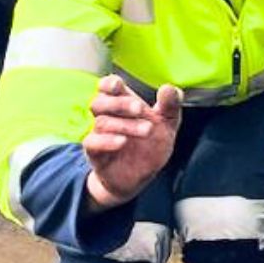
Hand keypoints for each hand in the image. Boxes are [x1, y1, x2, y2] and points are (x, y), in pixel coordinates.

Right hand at [82, 76, 180, 209]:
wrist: (140, 178)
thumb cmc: (149, 146)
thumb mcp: (166, 125)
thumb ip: (169, 106)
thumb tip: (170, 88)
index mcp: (122, 105)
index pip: (108, 88)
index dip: (109, 84)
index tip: (118, 85)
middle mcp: (108, 117)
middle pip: (100, 102)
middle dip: (120, 103)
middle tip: (140, 108)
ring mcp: (100, 135)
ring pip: (102, 122)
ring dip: (124, 125)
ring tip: (147, 130)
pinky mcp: (96, 154)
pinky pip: (92, 143)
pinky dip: (107, 141)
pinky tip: (123, 142)